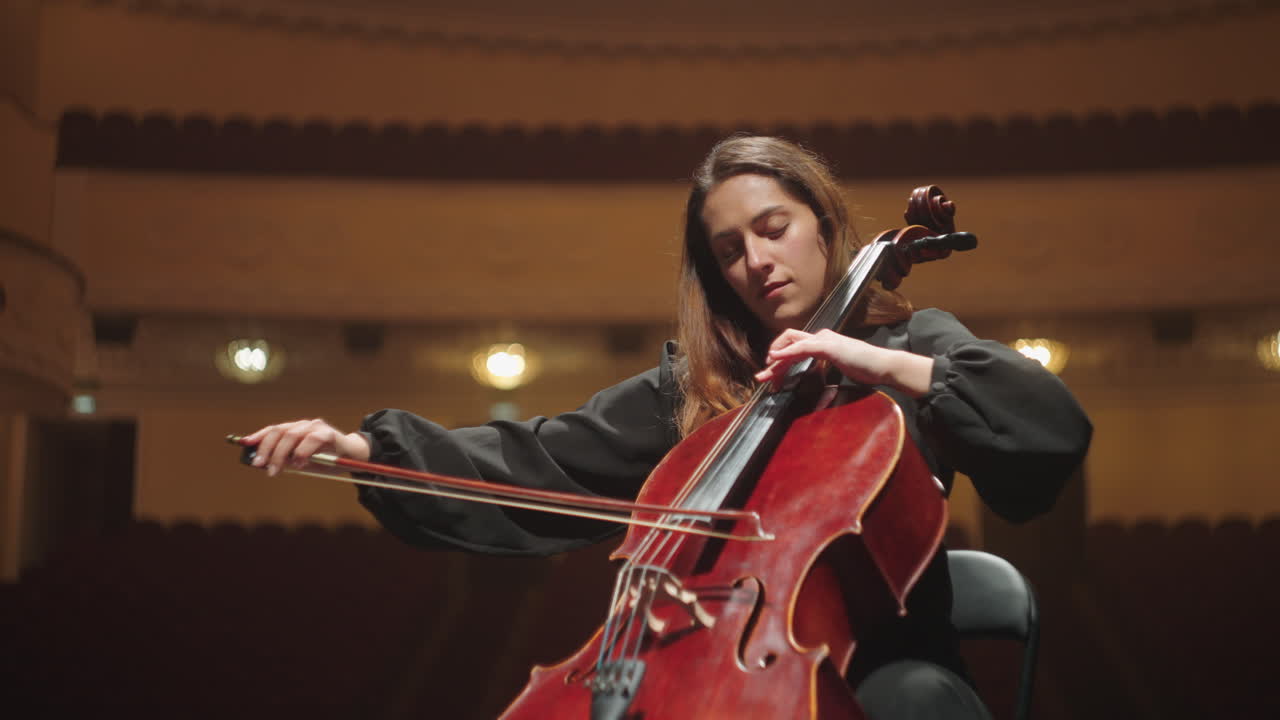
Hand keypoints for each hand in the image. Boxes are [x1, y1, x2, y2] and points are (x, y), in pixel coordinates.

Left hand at [241, 419, 370, 475]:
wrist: (353, 458)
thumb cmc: (325, 460)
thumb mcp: (301, 462)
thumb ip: (285, 461)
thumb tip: (264, 464)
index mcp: (295, 430)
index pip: (273, 430)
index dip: (258, 436)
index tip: (244, 444)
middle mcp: (304, 425)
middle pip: (279, 432)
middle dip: (267, 448)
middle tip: (260, 465)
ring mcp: (316, 427)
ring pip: (292, 435)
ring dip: (281, 454)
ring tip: (276, 470)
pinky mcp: (328, 433)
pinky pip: (311, 439)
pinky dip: (302, 452)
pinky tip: (299, 464)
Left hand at [754, 329, 932, 397]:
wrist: (883, 367)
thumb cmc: (865, 369)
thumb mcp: (838, 372)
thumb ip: (823, 374)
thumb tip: (813, 389)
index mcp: (822, 343)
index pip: (794, 347)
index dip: (780, 361)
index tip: (773, 378)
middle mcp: (820, 337)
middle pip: (788, 343)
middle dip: (772, 361)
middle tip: (762, 378)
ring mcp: (824, 340)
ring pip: (790, 344)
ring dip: (775, 360)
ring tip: (766, 375)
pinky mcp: (828, 346)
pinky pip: (801, 347)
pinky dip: (786, 353)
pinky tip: (776, 359)